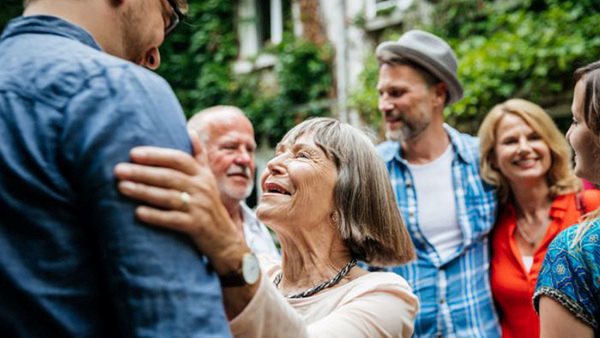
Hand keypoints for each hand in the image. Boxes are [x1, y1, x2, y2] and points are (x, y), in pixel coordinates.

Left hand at [114, 132, 248, 274]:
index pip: (179, 159)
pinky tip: (138, 213)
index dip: (156, 155)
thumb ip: (198, 156)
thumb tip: (190, 131)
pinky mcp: (196, 226)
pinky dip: (156, 216)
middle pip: (169, 177)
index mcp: (202, 174)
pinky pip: (173, 220)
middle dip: (143, 172)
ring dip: (144, 192)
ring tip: (122, 187)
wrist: (224, 238)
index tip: (133, 153)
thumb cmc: (209, 204)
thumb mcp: (208, 178)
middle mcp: (202, 188)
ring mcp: (200, 207)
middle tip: (118, 170)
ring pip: (168, 197)